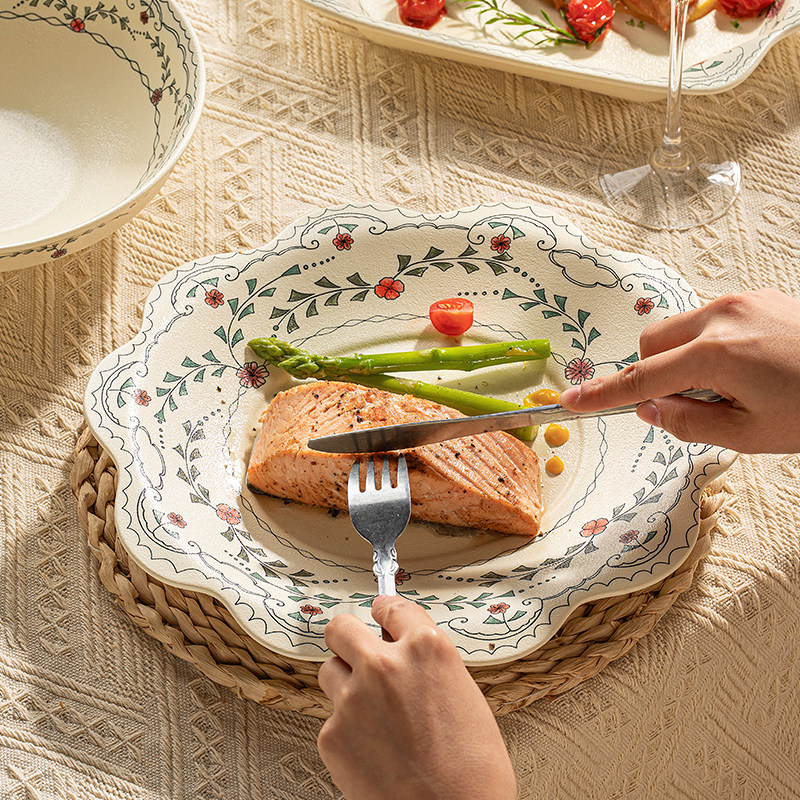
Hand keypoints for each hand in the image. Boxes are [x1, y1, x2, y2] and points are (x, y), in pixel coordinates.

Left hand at [317, 595, 516, 799]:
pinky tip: (373, 747)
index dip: (384, 611)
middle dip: (349, 637)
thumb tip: (404, 654)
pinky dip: (346, 728)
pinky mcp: (332, 735)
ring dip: (346, 681)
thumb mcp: (463, 693)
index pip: (391, 606)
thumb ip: (426, 664)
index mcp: (427, 648)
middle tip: (357, 649)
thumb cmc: (473, 769)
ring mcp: (354, 699)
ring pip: (330, 670)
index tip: (380, 613)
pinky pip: (331, 717)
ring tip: (370, 709)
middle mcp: (385, 665)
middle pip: (342, 627)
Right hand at [558, 289, 799, 452]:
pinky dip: (708, 345)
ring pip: (678, 328)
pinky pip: (708, 319)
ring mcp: (741, 301)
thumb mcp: (748, 435)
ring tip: (730, 385)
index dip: (602, 394)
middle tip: (691, 402)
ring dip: (682, 358)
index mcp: (716, 355)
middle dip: (653, 372)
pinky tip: (748, 365)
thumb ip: (686, 422)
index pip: (639, 378)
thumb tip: (649, 409)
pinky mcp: (756, 296)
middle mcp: (722, 316)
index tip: (570, 400)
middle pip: (651, 341)